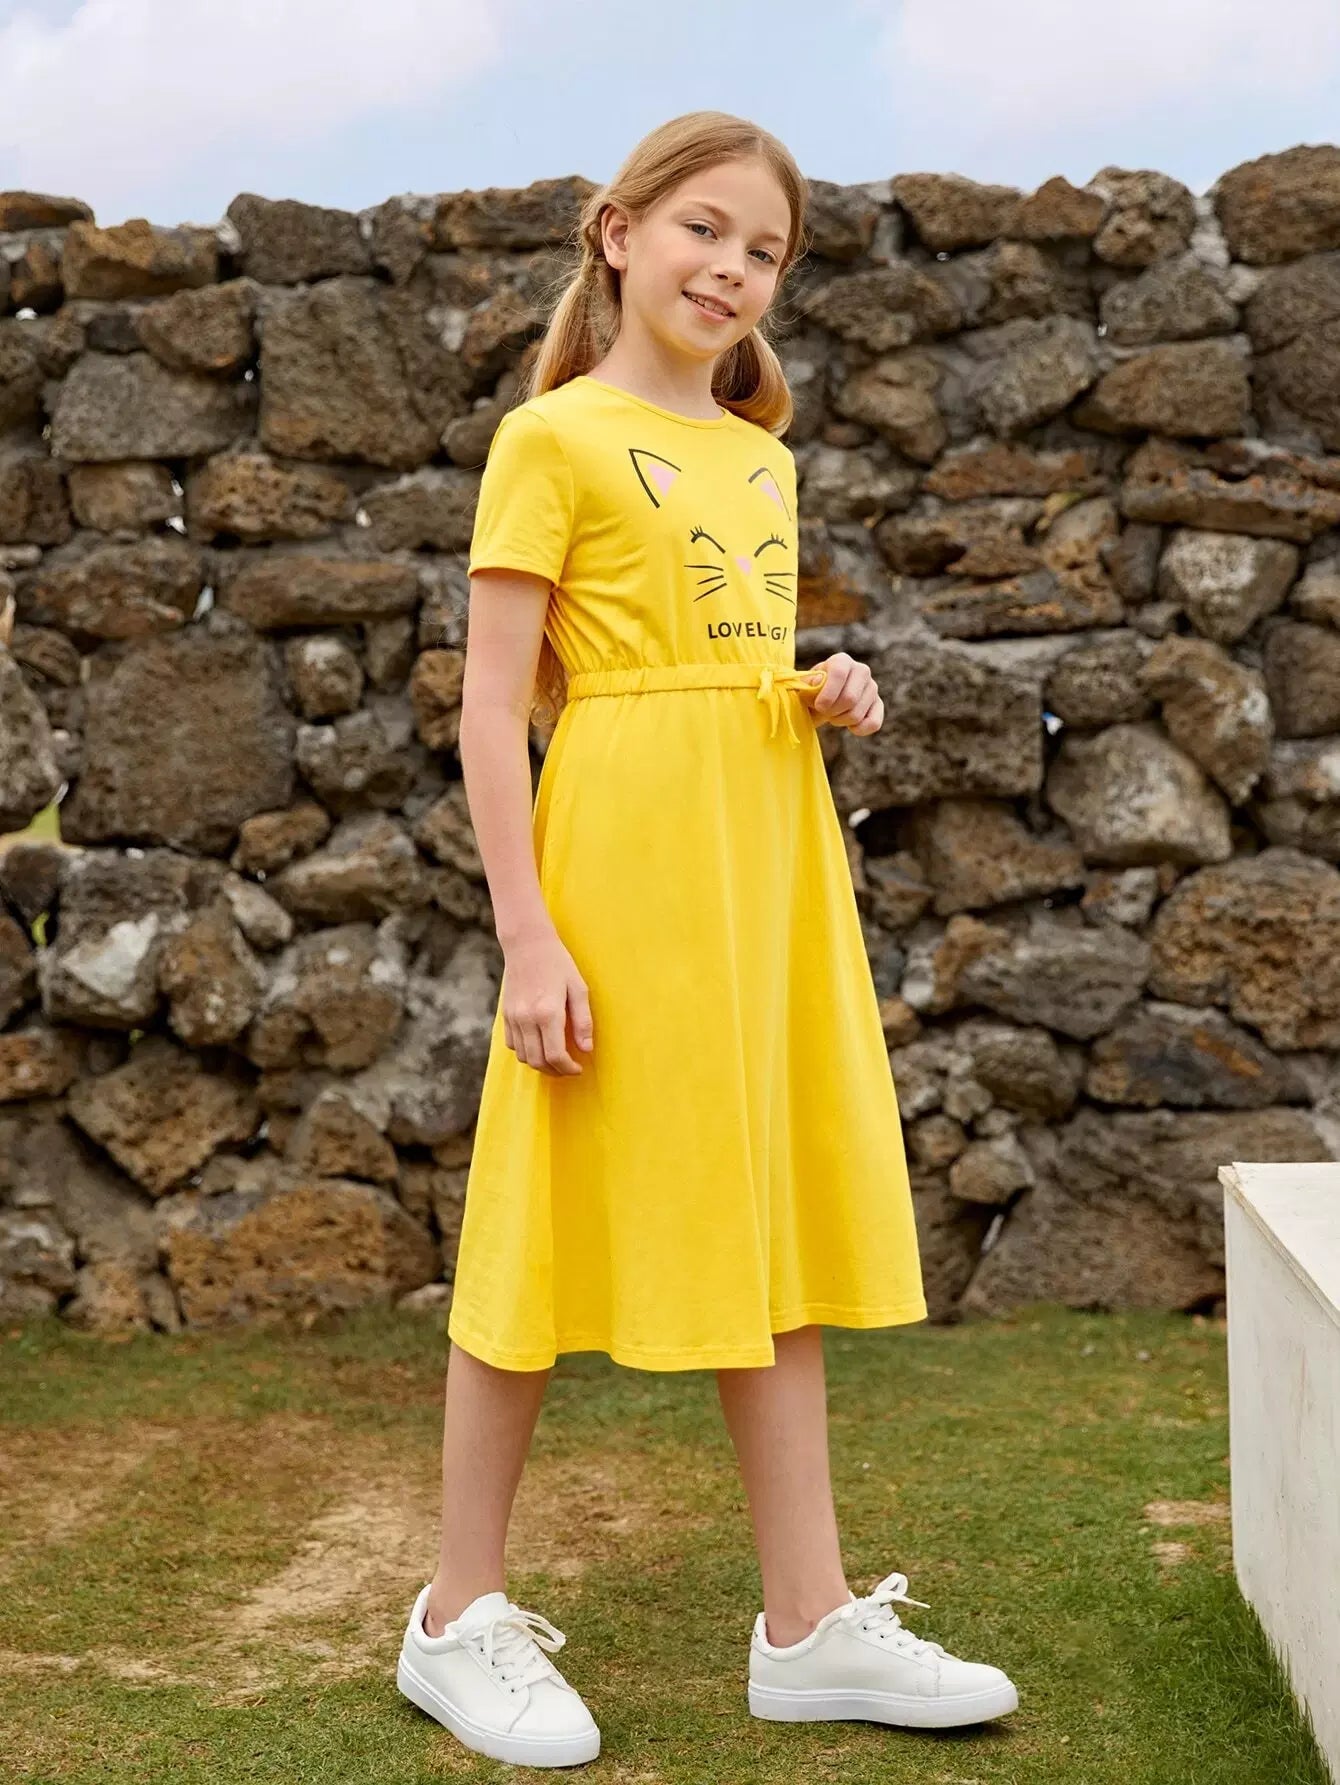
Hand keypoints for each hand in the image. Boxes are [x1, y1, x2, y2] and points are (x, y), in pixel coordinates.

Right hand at [500, 929, 593, 1075]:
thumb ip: (583, 1021)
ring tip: (555, 1060)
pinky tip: (539, 1045)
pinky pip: (512, 1044)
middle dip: (555, 1071)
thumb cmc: (557, 963)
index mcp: (548, 1012)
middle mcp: (527, 1018)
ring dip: (540, 1064)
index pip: (556, 1055)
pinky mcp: (505, 1014)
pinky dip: (526, 1052)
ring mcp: (513, 1017)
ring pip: (523, 1056)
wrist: (527, 944)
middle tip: (568, 1069)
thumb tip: (587, 1048)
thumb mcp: (578, 988)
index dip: (568, 1068)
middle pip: (538, 1061)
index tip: (578, 1068)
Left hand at [807, 653, 884, 736]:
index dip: (828, 694)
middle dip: (832, 712)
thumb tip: (818, 681)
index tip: (818, 706)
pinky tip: (850, 727)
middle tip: (824, 711)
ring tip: (833, 715)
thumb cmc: (810, 692)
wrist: (819, 701)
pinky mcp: (878, 704)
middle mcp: (861, 670)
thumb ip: (807, 684)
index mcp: (841, 661)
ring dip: (840, 721)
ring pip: (857, 714)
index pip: (839, 673)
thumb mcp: (803, 687)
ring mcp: (872, 687)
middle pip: (850, 698)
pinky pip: (874, 722)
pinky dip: (859, 729)